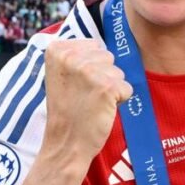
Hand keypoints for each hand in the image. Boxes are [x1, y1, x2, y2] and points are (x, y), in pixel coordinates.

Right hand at [41, 39, 132, 165]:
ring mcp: (88, 71)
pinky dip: (120, 100)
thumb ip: (77, 55)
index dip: (91, 67)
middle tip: (85, 96)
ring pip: (118, 71)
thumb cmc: (67, 110)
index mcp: (57, 49)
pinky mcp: (106, 87)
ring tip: (92, 103)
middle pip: (108, 56)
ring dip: (111, 88)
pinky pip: (127, 87)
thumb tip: (101, 42)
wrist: (65, 143)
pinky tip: (101, 110)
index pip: (94, 46)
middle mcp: (71, 56)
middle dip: (103, 76)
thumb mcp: (62, 74)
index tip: (75, 85)